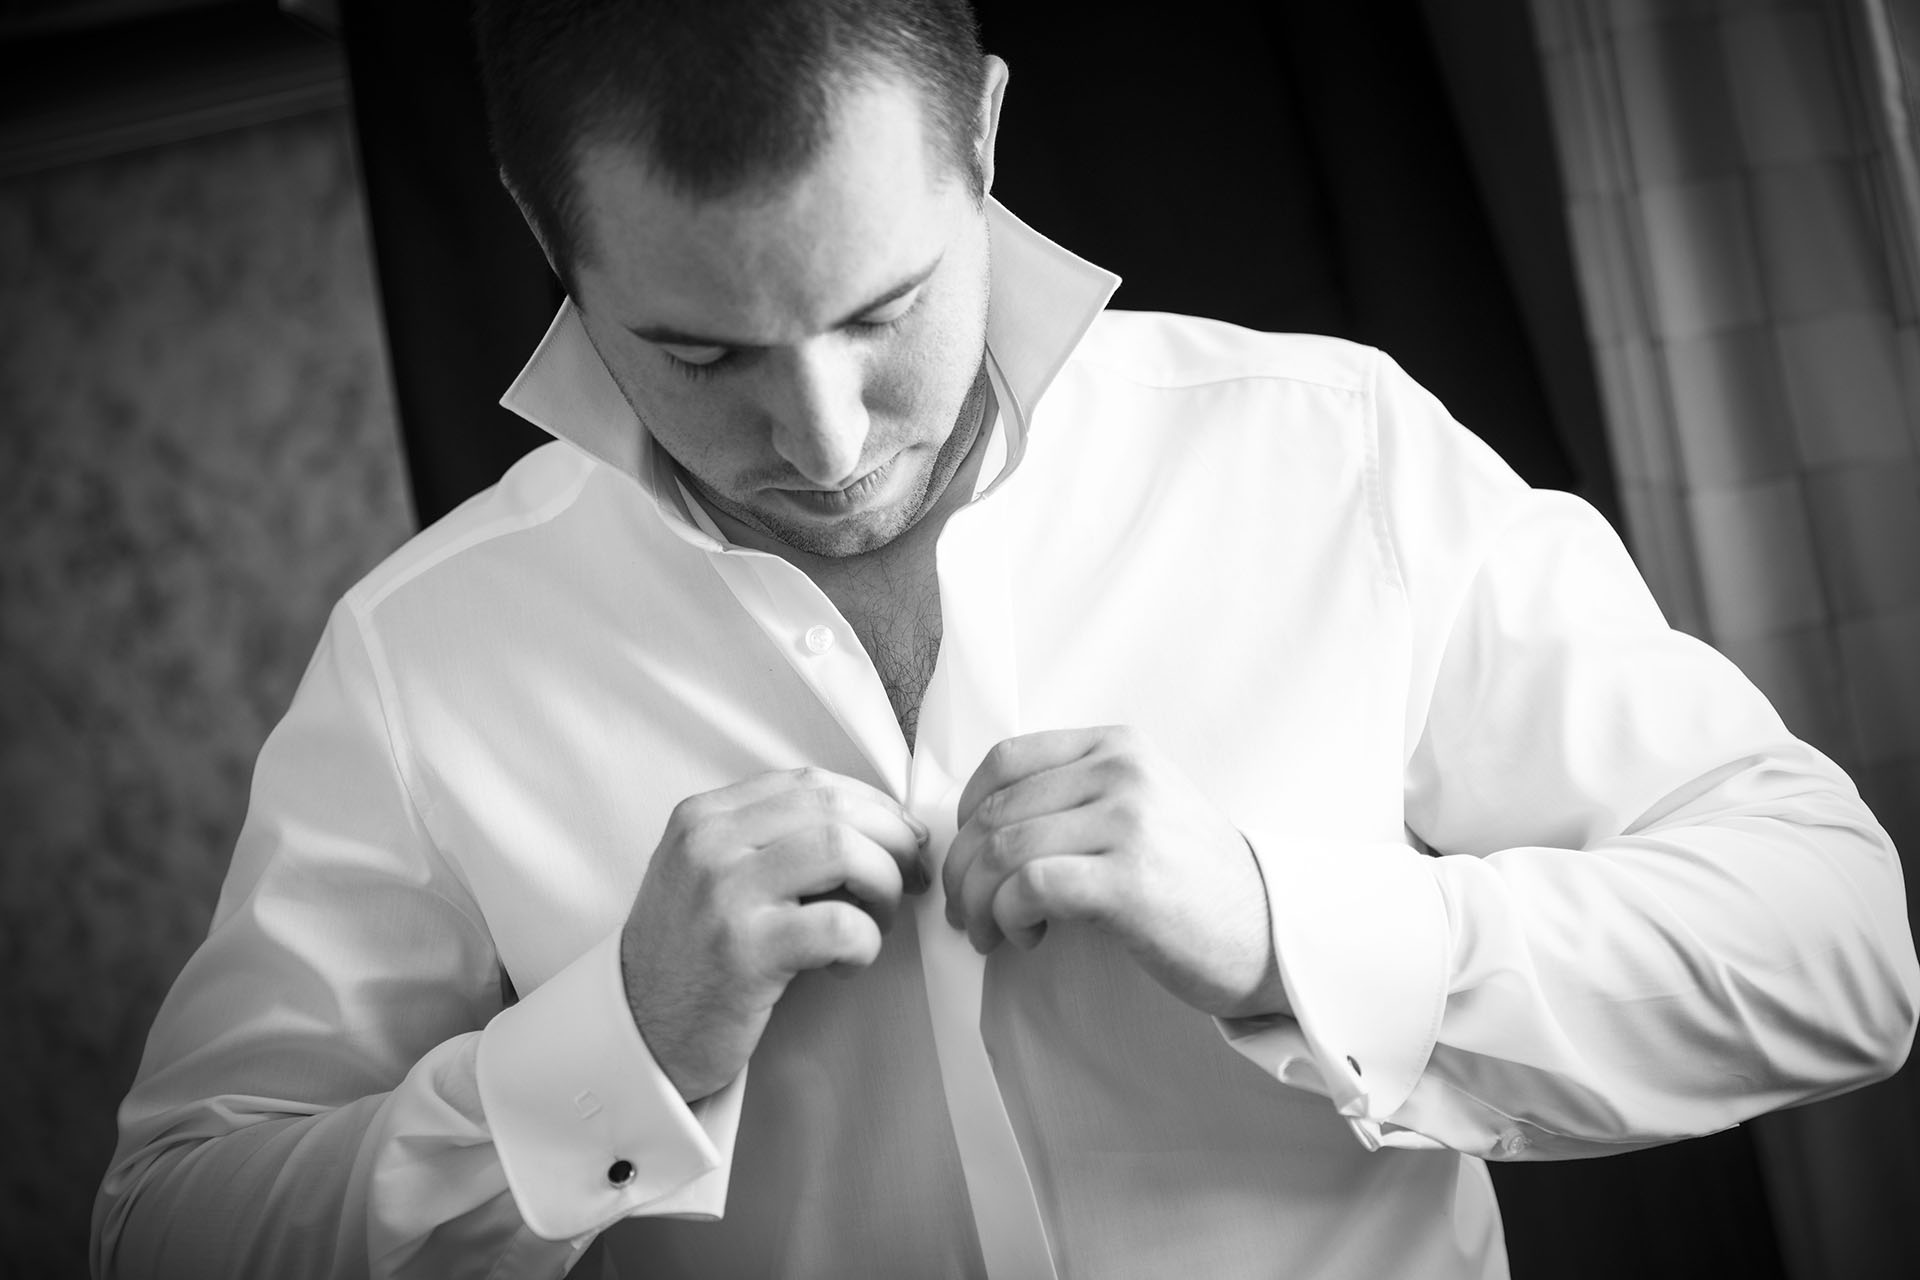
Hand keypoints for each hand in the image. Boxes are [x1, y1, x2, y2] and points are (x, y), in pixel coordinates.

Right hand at [622, 767, 928, 1101]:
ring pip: (844, 852)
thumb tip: (879, 826)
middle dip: (893, 840)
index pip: (811, 781)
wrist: (637, 1032)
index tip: (902, 837)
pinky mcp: (745, 951)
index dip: (873, 806)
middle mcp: (709, 843)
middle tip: (912, 879)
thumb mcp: (712, 874)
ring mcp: (724, 894)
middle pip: (834, 807)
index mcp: (703, 815)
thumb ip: (771, 840)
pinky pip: (840, 925)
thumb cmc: (692, 954)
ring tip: (877, 922)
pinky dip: (865, 943)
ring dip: (884, 887)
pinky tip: (846, 965)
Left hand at [943, 726, 1286, 1019]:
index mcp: (1118, 745)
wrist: (1268, 932)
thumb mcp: (1140, 806)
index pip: (1005, 759)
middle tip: (964, 913)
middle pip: (996, 810)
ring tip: (990, 933)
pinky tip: (1027, 938)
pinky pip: (1030, 887)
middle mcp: (1122, 771)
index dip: (966, 811)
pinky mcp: (1130, 880)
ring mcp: (1129, 822)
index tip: (967, 855)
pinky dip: (1008, 917)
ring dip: (978, 901)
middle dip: (963, 870)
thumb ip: (1074, 795)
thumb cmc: (1193, 880)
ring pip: (1004, 850)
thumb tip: (980, 827)